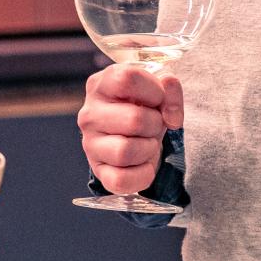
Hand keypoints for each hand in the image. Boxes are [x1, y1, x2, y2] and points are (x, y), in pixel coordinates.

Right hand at [78, 64, 182, 193]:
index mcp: (101, 85)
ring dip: (149, 148)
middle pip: (135, 120)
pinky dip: (143, 174)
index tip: (158, 99)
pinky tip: (144, 162)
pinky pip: (121, 180)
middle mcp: (89, 114)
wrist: (137, 133)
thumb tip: (172, 113)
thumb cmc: (144, 105)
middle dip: (156, 124)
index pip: (128, 79)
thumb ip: (170, 89)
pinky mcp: (98, 171)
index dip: (154, 90)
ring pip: (126, 151)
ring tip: (147, 141)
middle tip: (154, 124)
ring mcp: (90, 144)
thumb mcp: (158, 89)